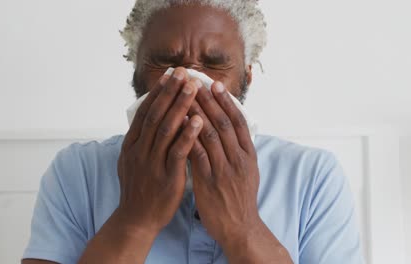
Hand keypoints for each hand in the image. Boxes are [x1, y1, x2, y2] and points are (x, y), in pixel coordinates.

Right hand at [117, 67, 203, 233]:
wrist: (136, 219)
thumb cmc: (138, 189)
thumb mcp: (131, 162)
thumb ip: (140, 141)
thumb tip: (147, 120)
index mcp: (131, 145)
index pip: (145, 112)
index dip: (158, 93)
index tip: (169, 76)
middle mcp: (139, 151)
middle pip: (156, 115)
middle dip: (170, 92)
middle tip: (183, 72)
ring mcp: (152, 163)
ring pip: (166, 129)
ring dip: (180, 106)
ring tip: (193, 88)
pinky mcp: (166, 177)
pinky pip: (178, 152)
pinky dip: (188, 134)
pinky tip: (199, 120)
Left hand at [188, 82, 291, 262]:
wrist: (240, 228)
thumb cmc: (240, 200)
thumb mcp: (247, 172)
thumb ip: (239, 151)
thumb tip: (232, 131)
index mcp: (249, 155)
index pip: (238, 122)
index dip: (226, 101)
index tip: (215, 84)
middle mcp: (238, 158)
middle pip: (223, 122)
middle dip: (209, 100)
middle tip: (196, 81)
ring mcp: (224, 169)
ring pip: (209, 134)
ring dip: (196, 113)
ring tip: (184, 96)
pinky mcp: (209, 181)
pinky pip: (198, 154)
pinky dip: (189, 137)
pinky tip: (179, 124)